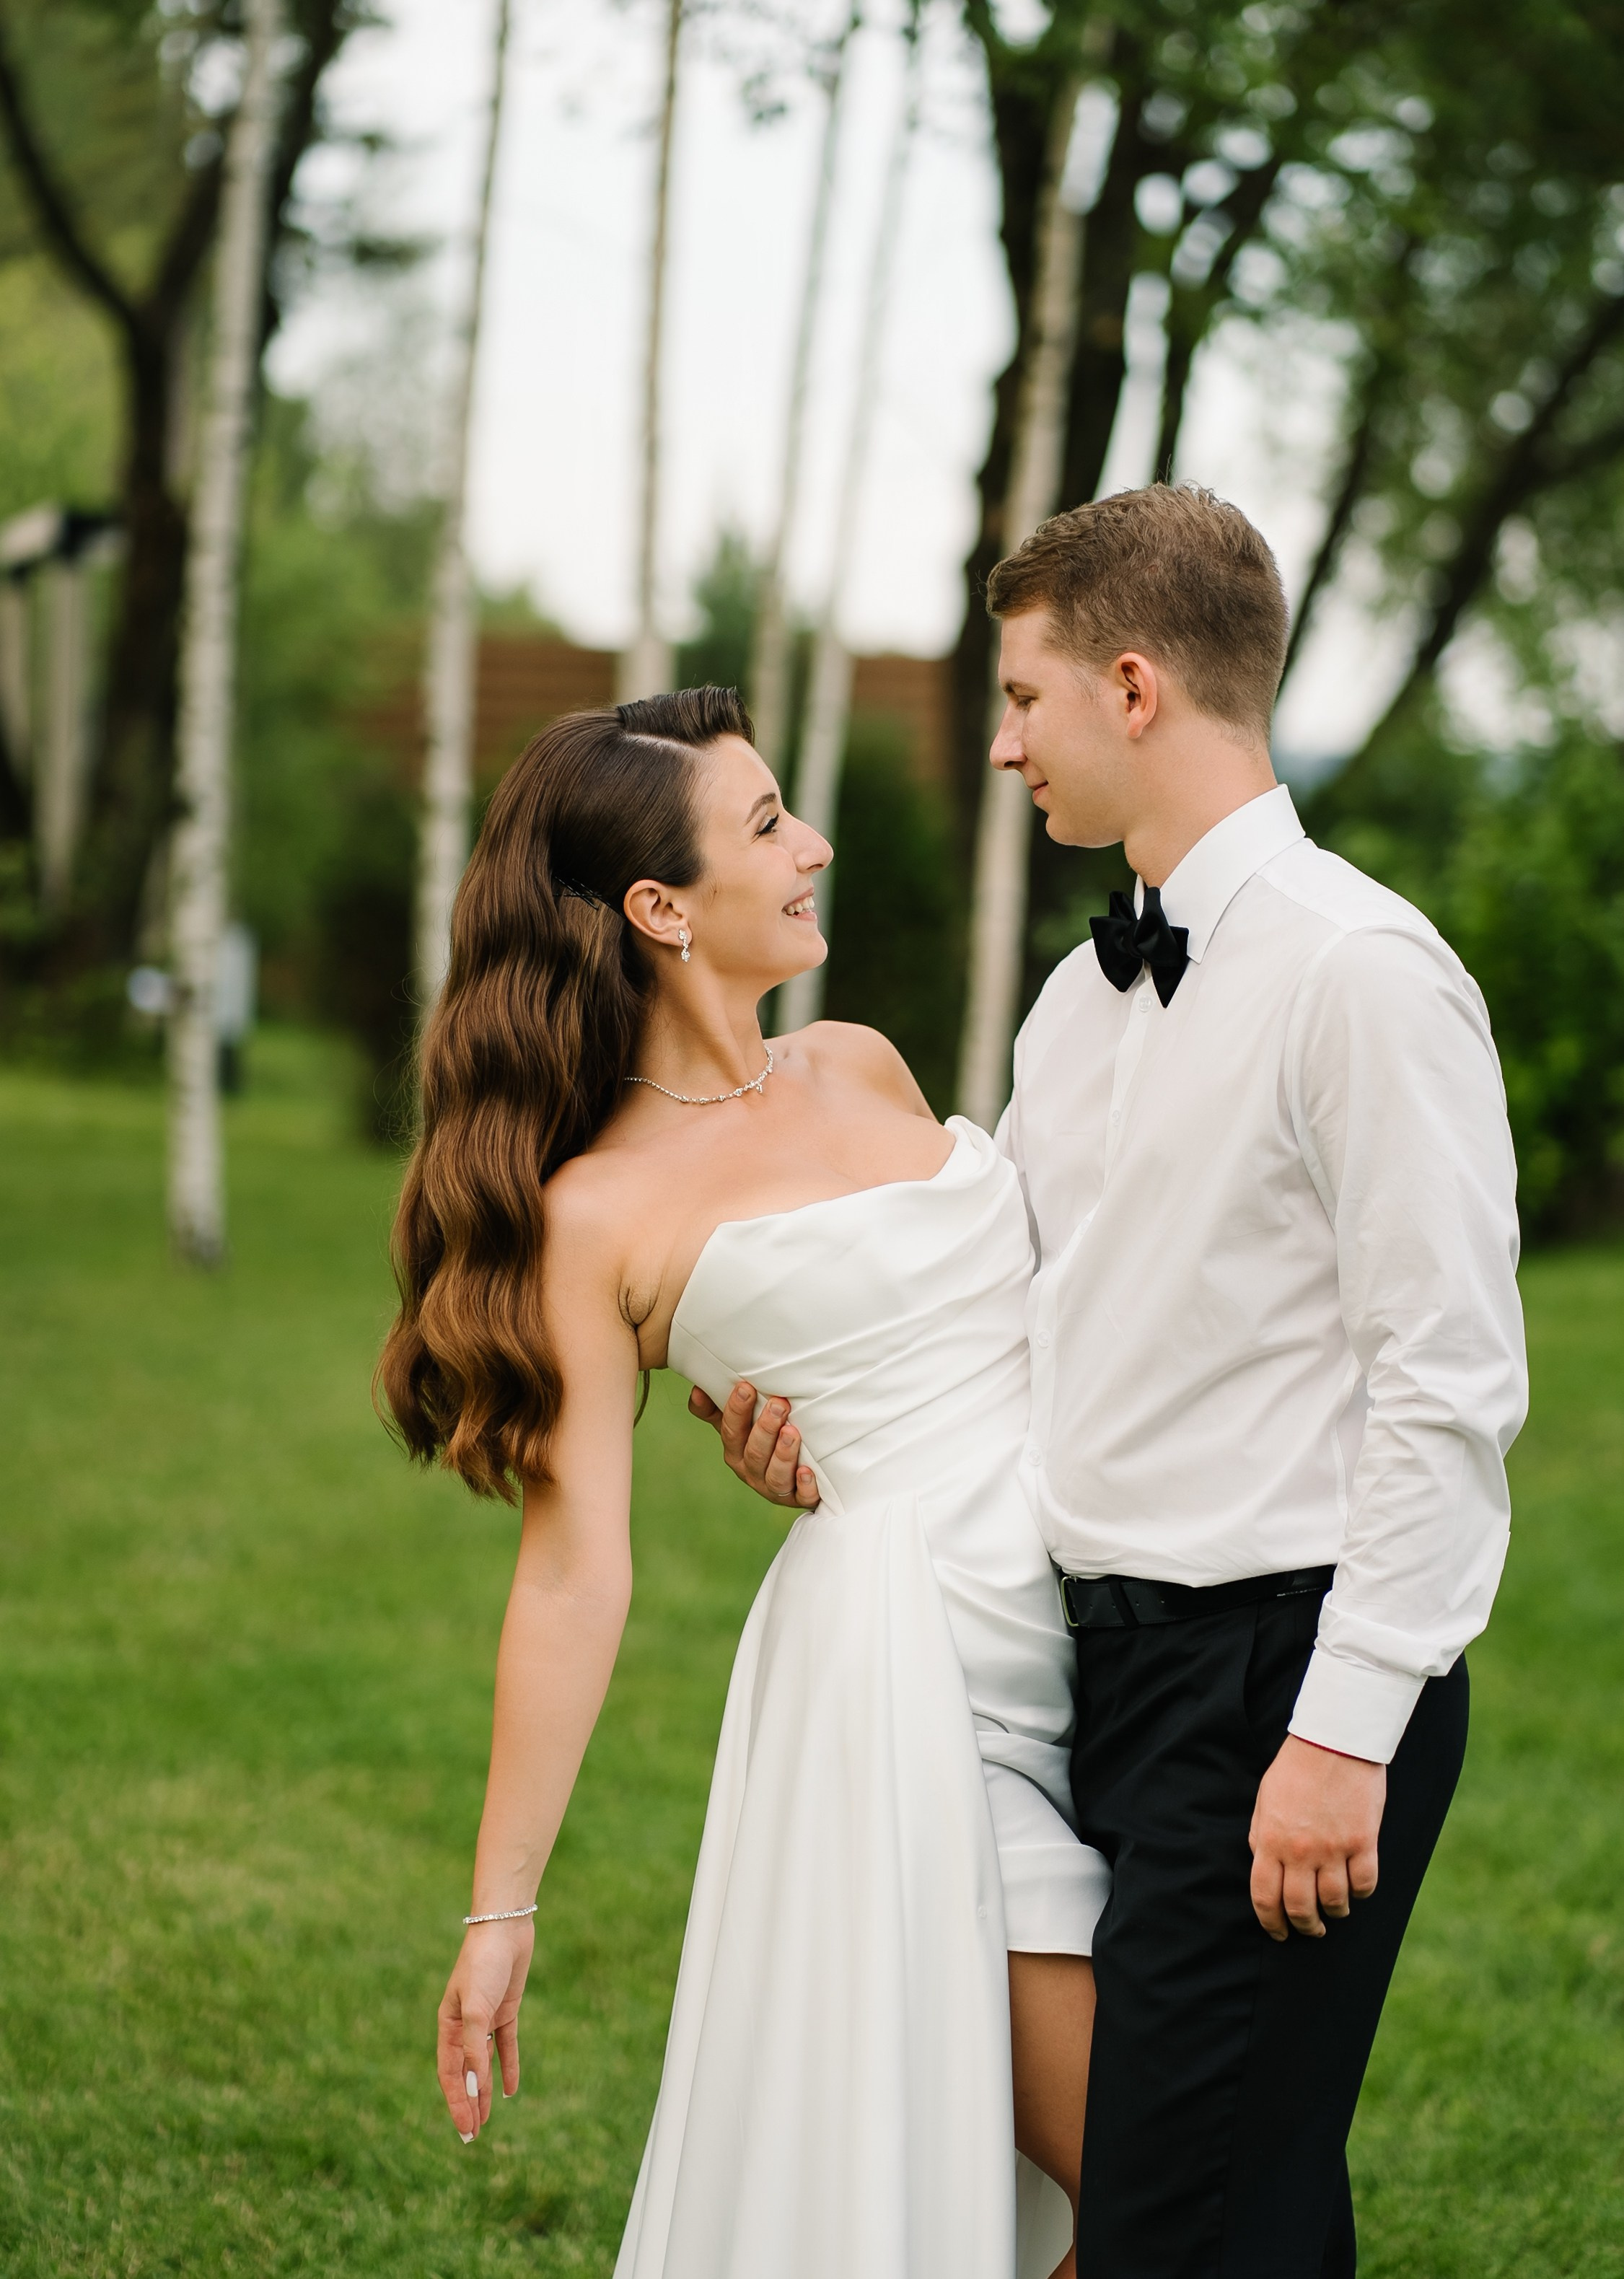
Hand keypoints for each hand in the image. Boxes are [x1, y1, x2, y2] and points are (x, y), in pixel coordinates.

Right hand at [437, 1917, 531, 2140]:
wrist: (505, 1927)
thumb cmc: (483, 1964)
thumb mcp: (476, 2008)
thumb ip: (474, 2046)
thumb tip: (476, 2085)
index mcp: (448, 2025)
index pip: (450, 2073)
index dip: (457, 2101)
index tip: (465, 2128)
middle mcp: (465, 2025)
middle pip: (465, 2073)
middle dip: (468, 2103)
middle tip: (473, 2136)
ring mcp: (486, 2018)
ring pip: (484, 2063)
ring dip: (485, 2090)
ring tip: (487, 2119)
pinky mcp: (506, 2009)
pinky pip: (506, 2045)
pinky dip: (508, 2066)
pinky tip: (511, 2090)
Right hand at [687, 1381, 818, 1508]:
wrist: (796, 1473)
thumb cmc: (762, 1440)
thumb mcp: (737, 1425)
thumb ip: (715, 1409)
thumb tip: (697, 1390)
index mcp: (735, 1452)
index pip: (731, 1432)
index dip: (737, 1411)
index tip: (746, 1387)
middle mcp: (751, 1472)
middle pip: (754, 1454)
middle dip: (765, 1428)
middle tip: (779, 1404)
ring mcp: (774, 1488)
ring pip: (775, 1476)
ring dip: (783, 1455)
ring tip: (791, 1432)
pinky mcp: (800, 1498)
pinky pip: (801, 1496)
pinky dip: (804, 1486)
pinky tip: (807, 1471)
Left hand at [1248, 1734, 1384, 1941]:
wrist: (1333, 1742)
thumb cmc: (1296, 1768)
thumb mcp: (1265, 1800)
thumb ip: (1261, 1835)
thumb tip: (1261, 1865)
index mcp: (1270, 1840)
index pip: (1265, 1896)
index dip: (1271, 1922)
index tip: (1278, 1932)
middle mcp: (1300, 1850)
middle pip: (1300, 1907)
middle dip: (1304, 1926)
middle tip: (1310, 1929)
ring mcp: (1334, 1848)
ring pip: (1335, 1902)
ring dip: (1335, 1912)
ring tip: (1335, 1910)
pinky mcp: (1363, 1841)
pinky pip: (1365, 1884)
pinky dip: (1361, 1893)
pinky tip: (1357, 1888)